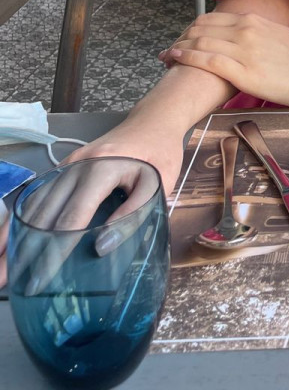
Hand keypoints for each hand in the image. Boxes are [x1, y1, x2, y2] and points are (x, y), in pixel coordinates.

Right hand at [0, 119, 183, 289]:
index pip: (72, 217)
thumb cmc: (159, 154)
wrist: (152, 120)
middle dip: (24, 250)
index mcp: (101, 169)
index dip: (54, 251)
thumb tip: (101, 247)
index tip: (40, 280)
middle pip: (44, 213)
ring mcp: (67, 164)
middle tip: (5, 282)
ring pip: (34, 203)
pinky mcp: (64, 167)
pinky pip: (38, 194)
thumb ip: (133, 215)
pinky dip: (20, 217)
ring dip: (14, 235)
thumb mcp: (158, 185)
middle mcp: (77, 165)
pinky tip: (7, 237)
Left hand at [159, 12, 288, 106]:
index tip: (181, 39)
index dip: (191, 29)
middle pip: (201, 27)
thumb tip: (241, 43)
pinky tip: (176, 60)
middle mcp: (246, 29)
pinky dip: (188, 58)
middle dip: (180, 37)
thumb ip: (256, 35)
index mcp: (254, 20)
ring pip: (200, 41)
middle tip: (168, 50)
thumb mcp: (277, 36)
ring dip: (178, 48)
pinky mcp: (245, 72)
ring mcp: (244, 49)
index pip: (211, 19)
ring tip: (166, 57)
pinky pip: (208, 60)